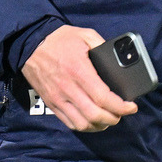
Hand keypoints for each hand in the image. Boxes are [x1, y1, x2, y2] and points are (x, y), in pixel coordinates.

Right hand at [22, 25, 137, 131]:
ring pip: (83, 124)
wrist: (30, 44)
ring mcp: (58, 99)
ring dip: (100, 126)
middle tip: (122, 113)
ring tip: (109, 119)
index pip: (103, 97)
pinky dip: (85, 127)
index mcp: (79, 71)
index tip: (131, 107)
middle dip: (113, 118)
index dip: (120, 107)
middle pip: (95, 115)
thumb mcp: (85, 35)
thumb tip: (118, 57)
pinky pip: (70, 123)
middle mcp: (68, 89)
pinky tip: (93, 122)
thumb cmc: (59, 39)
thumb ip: (102, 45)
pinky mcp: (51, 104)